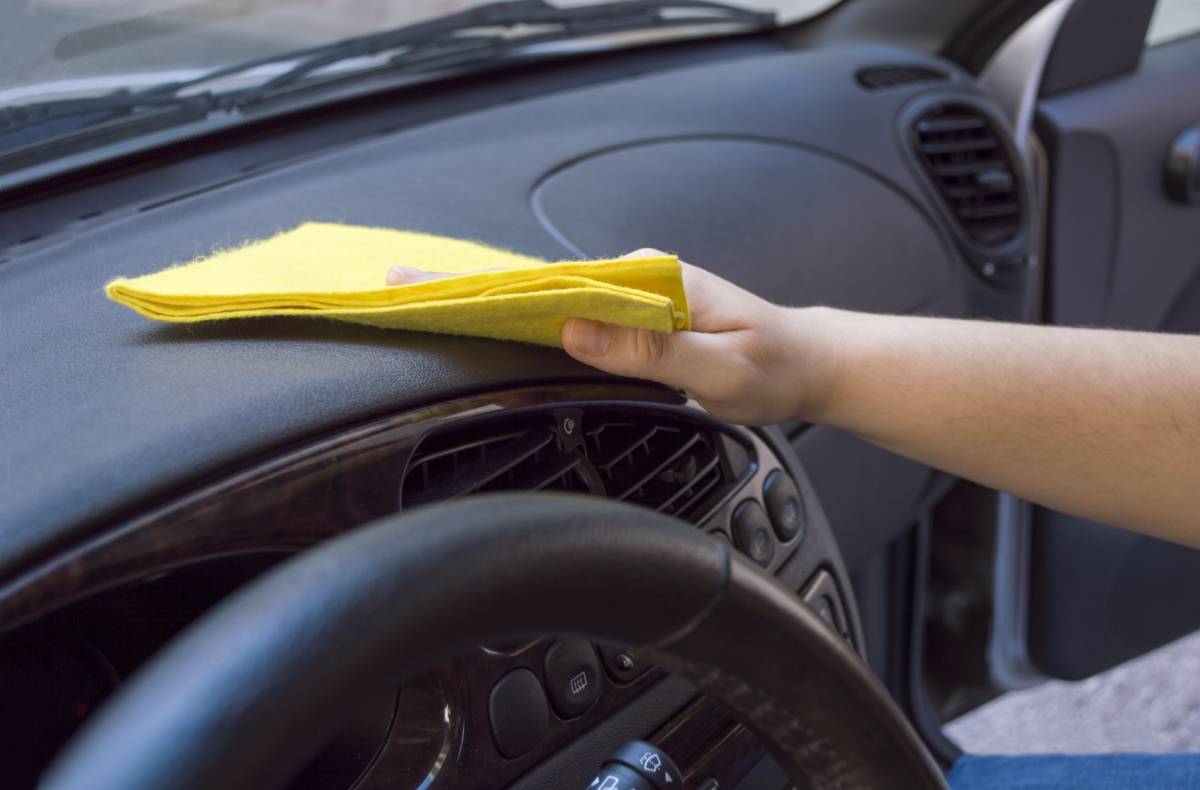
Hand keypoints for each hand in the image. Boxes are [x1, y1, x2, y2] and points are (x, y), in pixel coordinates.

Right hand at [386, 251, 832, 424]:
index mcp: (653, 276)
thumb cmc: (774, 365)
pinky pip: (577, 317)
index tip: (440, 289)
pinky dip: (534, 322)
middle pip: (545, 287)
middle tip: (402, 289)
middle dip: (478, 289)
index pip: (560, 281)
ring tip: (433, 308)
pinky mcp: (635, 317)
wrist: (809, 364)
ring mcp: (634, 295)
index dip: (496, 287)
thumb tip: (578, 331)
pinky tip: (496, 327)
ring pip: (556, 303)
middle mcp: (637, 276)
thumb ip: (653, 348)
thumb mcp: (721, 366)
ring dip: (500, 306)